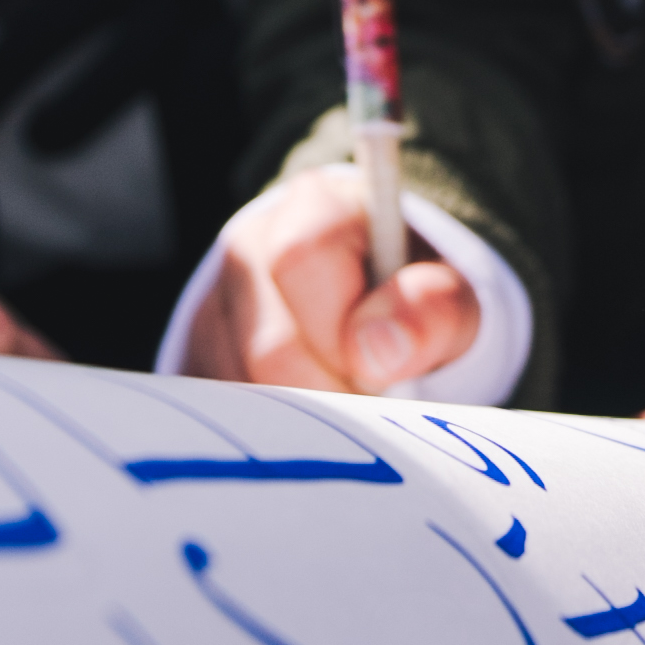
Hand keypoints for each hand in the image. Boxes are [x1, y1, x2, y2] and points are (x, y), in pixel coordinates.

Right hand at [181, 166, 477, 393]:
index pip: (301, 257)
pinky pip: (226, 421)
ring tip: (346, 399)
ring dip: (307, 422)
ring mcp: (211, 310)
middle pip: (271, 346)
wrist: (375, 306)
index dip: (344, 325)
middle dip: (334, 389)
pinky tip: (311, 414)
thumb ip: (433, 309)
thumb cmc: (412, 298)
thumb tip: (381, 348)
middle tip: (374, 395)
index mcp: (312, 209)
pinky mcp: (195, 363)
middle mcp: (248, 251)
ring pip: (244, 392)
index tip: (384, 362)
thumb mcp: (448, 296)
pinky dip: (277, 435)